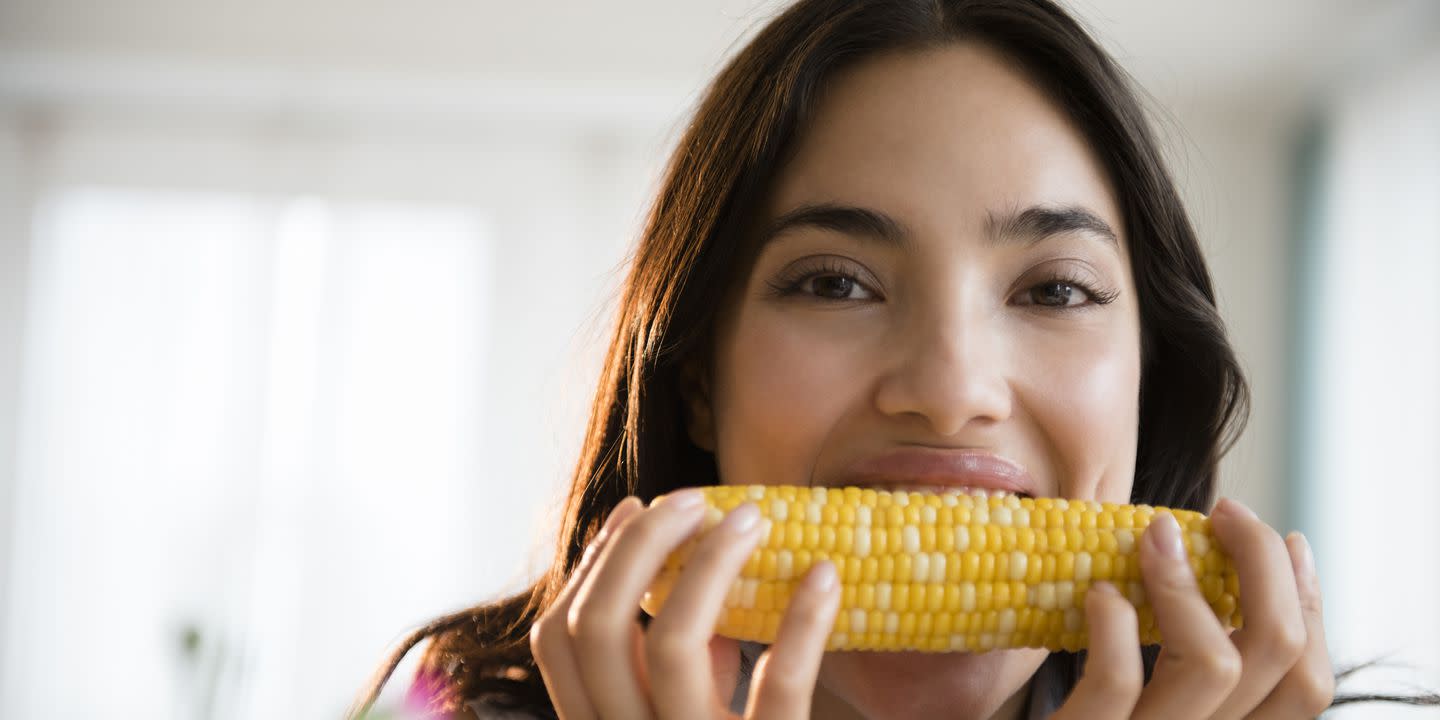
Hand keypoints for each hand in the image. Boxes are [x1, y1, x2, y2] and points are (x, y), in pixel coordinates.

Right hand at [529, 489, 841, 719]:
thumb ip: (678, 670)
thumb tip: (691, 573)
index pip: (559, 640)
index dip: (592, 564)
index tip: (638, 507)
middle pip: (597, 627)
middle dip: (641, 545)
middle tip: (698, 500)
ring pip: (673, 643)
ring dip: (712, 563)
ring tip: (756, 519)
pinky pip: (778, 688)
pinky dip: (802, 621)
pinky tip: (825, 574)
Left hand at [1053, 498, 1334, 718]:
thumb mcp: (1140, 705)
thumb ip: (1182, 662)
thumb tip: (1216, 565)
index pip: (1306, 685)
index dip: (1309, 605)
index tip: (1286, 541)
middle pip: (1279, 658)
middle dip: (1263, 567)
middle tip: (1226, 511)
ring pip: (1214, 666)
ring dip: (1186, 582)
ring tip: (1154, 535)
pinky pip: (1115, 686)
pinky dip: (1113, 626)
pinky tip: (1097, 595)